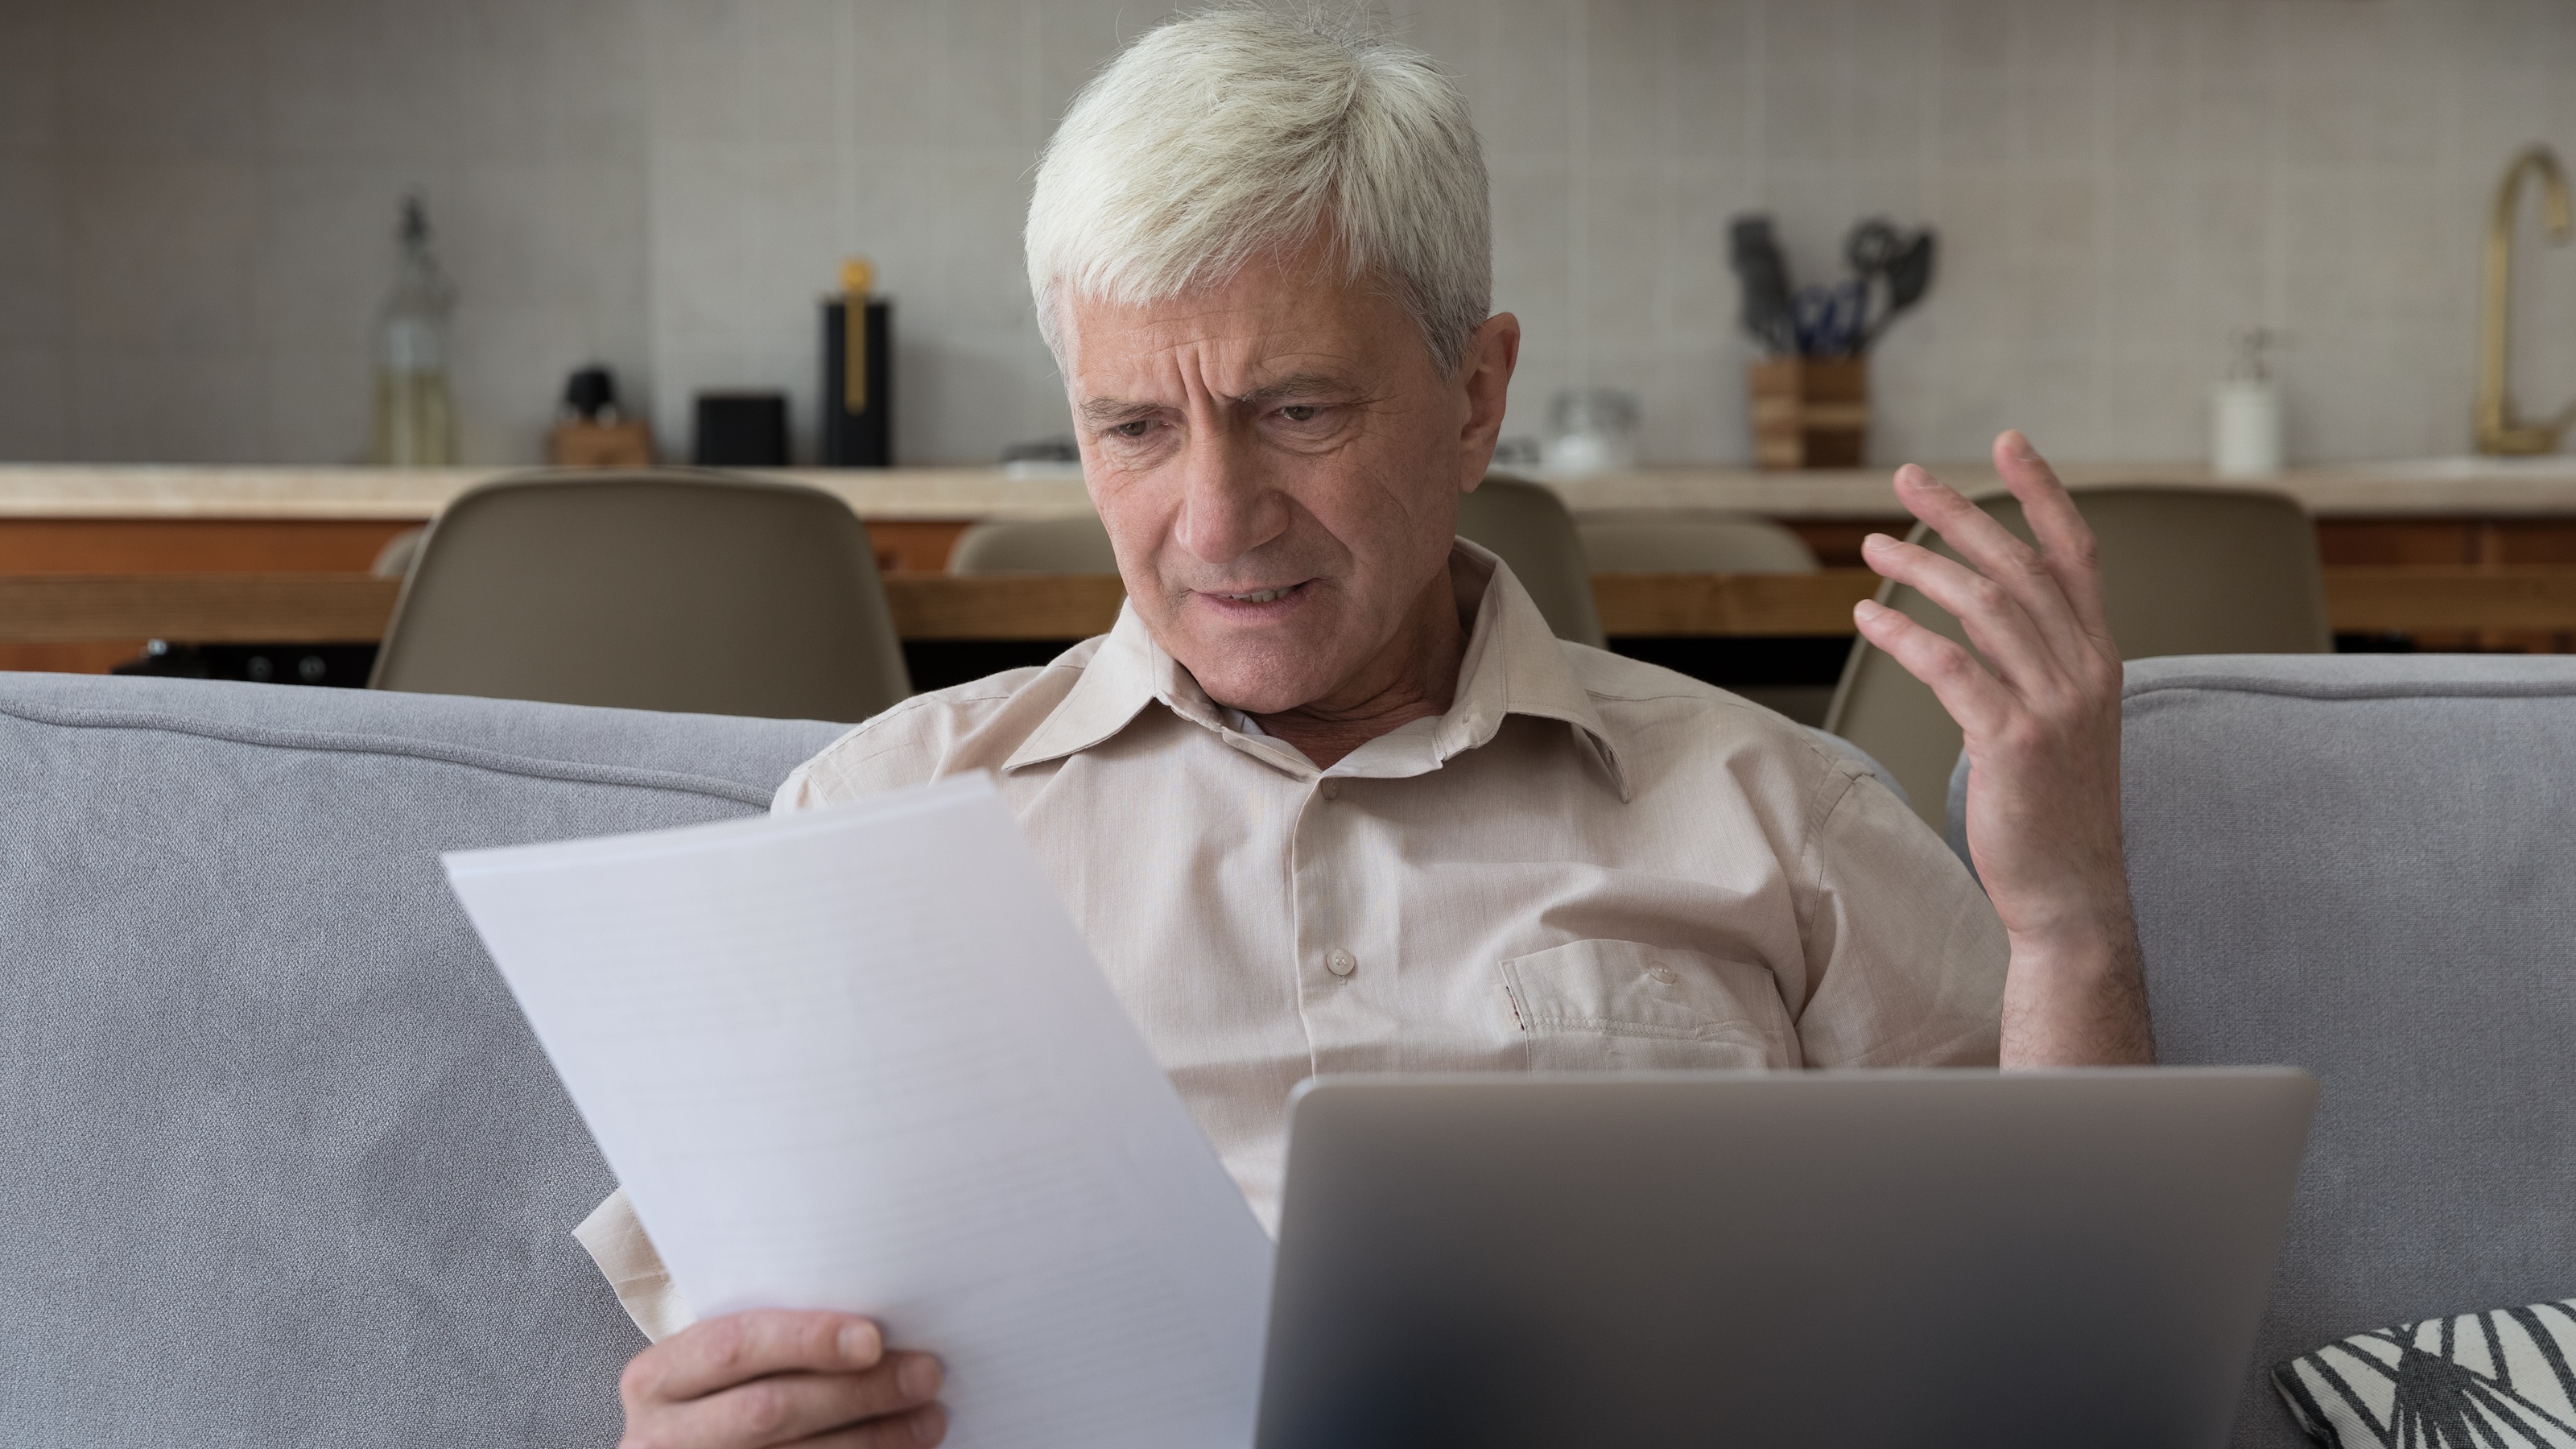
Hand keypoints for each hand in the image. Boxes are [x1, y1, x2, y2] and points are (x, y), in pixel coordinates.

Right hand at [618, 1309, 945, 1448]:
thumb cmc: (719, 1392)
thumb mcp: (720, 1363)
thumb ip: (772, 1340)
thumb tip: (876, 1324)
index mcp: (656, 1380)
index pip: (732, 1347)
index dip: (805, 1340)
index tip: (872, 1338)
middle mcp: (662, 1438)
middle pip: (770, 1411)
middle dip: (857, 1392)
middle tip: (925, 1374)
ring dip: (876, 1440)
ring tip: (929, 1418)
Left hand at [1851, 430, 2154, 1066]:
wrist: (2072, 894)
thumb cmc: (2054, 810)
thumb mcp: (2059, 723)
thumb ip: (2030, 665)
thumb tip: (1974, 622)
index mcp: (2099, 659)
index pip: (2076, 555)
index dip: (2042, 493)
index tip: (2006, 443)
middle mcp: (2084, 672)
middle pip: (2019, 566)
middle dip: (1959, 513)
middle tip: (1905, 477)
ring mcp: (2053, 706)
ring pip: (1985, 607)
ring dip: (1921, 568)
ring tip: (1871, 548)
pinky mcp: (2013, 742)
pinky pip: (1952, 668)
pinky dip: (1905, 635)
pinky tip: (1867, 618)